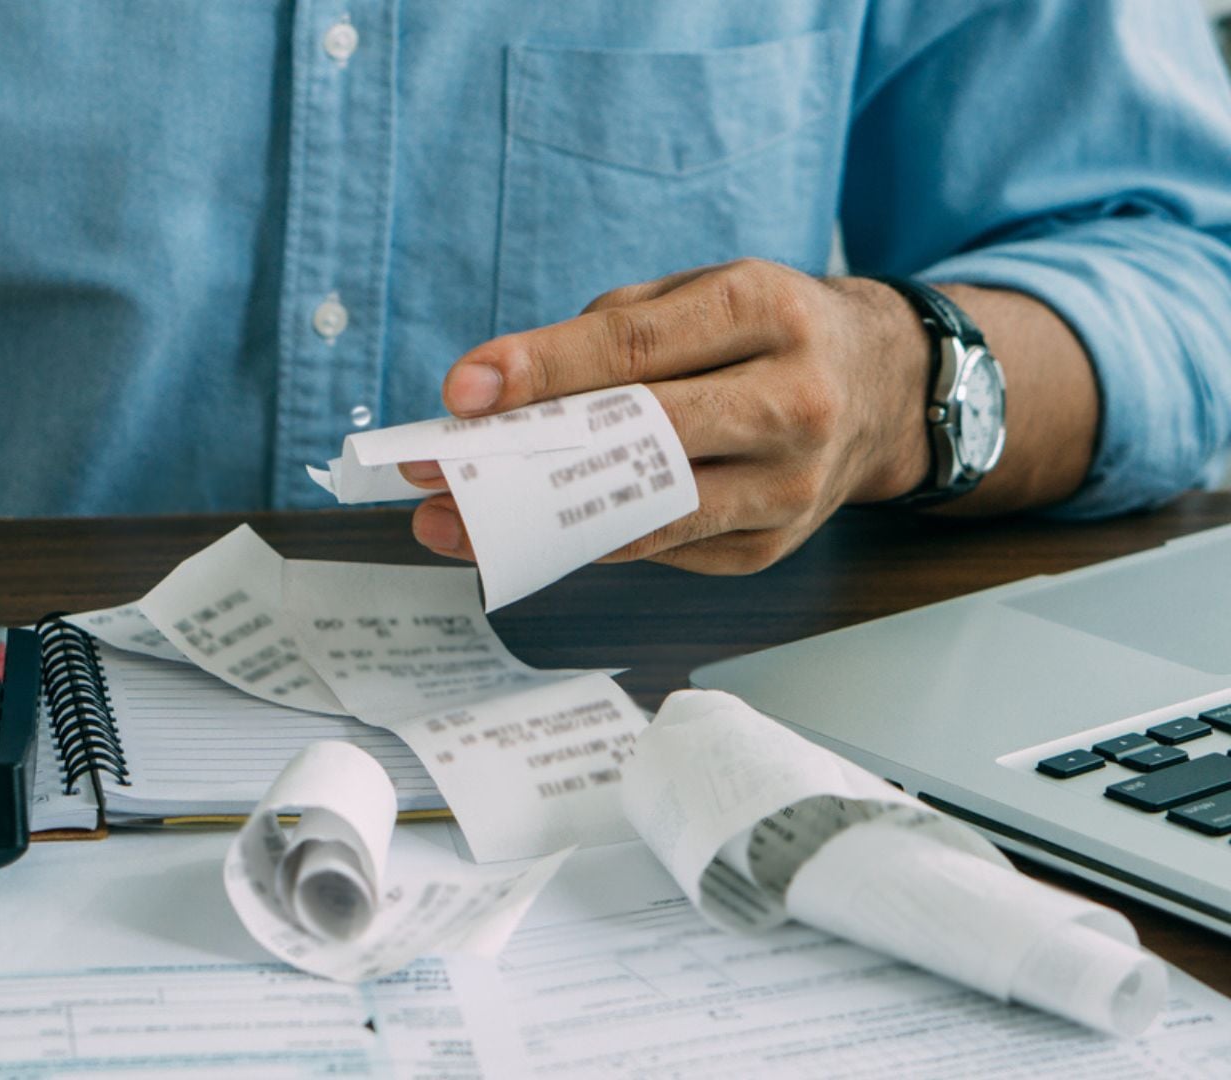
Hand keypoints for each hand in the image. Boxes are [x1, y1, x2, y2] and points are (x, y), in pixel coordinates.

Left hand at [407, 259, 931, 573]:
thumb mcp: (697, 295)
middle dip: (526, 460)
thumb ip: (602, 334)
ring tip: (458, 524)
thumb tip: (493, 397)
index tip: (462, 391)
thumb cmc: (763, 333)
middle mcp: (791, 401)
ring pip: (647, 516)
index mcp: (767, 311)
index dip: (542, 370)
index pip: (636, 347)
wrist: (884, 389)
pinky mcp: (769, 546)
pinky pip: (659, 551)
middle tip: (438, 475)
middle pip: (640, 439)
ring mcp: (788, 486)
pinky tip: (528, 535)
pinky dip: (588, 542)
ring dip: (539, 525)